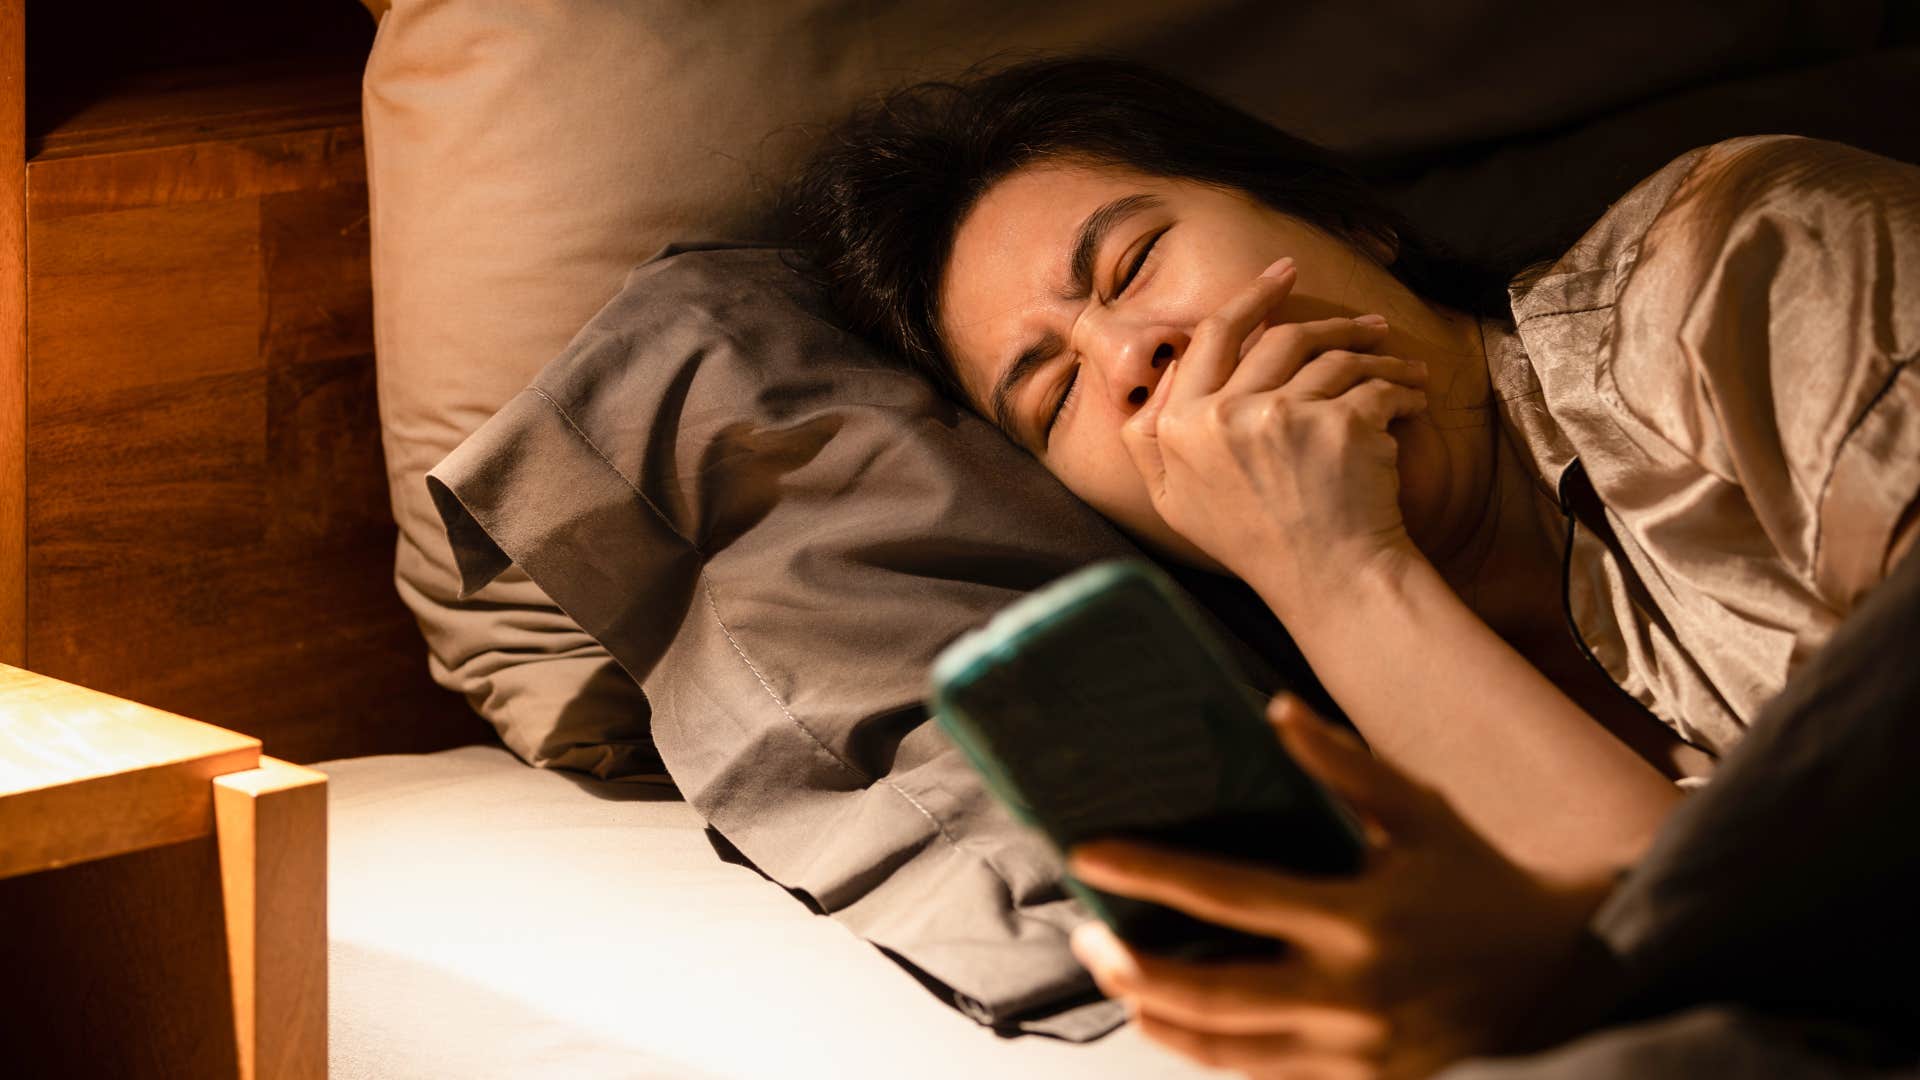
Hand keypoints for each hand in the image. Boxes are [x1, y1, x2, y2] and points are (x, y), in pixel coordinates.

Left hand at [1067, 696, 1613, 1079]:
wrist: (1566, 973)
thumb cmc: (1481, 878)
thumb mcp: (1420, 810)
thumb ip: (1342, 762)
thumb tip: (1272, 706)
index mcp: (1357, 916)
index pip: (1227, 895)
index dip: (1149, 875)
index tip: (1089, 858)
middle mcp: (1349, 993)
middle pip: (1208, 994)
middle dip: (1132, 967)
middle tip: (1086, 936)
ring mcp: (1355, 1050)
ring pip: (1226, 1050)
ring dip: (1157, 1017)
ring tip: (1116, 978)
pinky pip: (1265, 1076)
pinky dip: (1210, 1052)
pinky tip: (1175, 1022)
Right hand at [1120, 258, 1427, 612]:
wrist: (1328, 582)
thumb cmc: (1255, 544)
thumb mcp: (1174, 500)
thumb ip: (1150, 438)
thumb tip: (1159, 375)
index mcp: (1178, 427)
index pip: (1211, 338)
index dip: (1249, 298)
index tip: (1281, 276)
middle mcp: (1223, 415)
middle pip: (1280, 337)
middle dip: (1330, 321)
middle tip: (1365, 322)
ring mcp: (1283, 417)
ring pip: (1335, 356)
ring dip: (1375, 354)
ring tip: (1399, 366)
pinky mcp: (1340, 425)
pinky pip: (1377, 385)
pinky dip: (1402, 388)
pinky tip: (1413, 400)